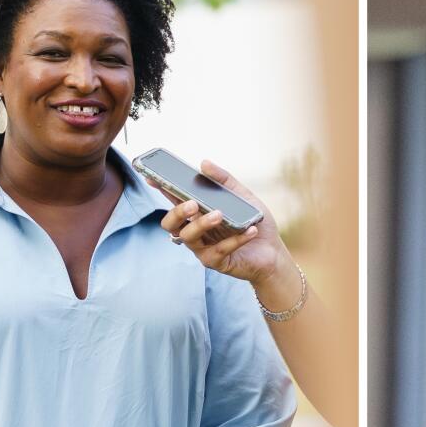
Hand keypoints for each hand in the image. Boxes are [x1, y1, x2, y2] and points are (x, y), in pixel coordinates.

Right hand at [155, 160, 289, 287]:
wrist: (273, 252)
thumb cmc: (254, 223)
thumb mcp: (243, 197)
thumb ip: (224, 180)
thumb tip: (204, 163)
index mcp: (197, 213)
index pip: (174, 199)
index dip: (161, 188)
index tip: (151, 176)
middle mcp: (195, 231)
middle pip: (170, 223)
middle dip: (177, 212)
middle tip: (192, 204)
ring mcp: (202, 248)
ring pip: (188, 237)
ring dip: (202, 224)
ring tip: (220, 214)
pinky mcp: (215, 262)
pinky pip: (219, 251)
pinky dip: (235, 239)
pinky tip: (250, 230)